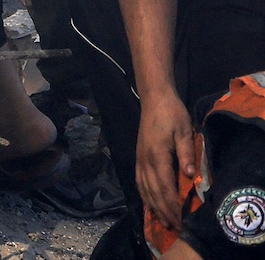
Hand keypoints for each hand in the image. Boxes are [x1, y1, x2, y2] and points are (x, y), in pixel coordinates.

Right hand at [137, 87, 196, 230]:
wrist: (154, 100)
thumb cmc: (172, 115)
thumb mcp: (184, 131)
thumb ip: (186, 153)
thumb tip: (189, 176)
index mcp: (157, 155)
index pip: (165, 187)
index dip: (172, 205)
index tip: (182, 220)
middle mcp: (145, 161)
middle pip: (153, 192)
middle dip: (164, 211)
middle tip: (175, 227)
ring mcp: (139, 159)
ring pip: (144, 189)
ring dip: (153, 207)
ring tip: (163, 221)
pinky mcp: (138, 157)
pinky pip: (139, 181)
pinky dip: (144, 195)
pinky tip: (149, 203)